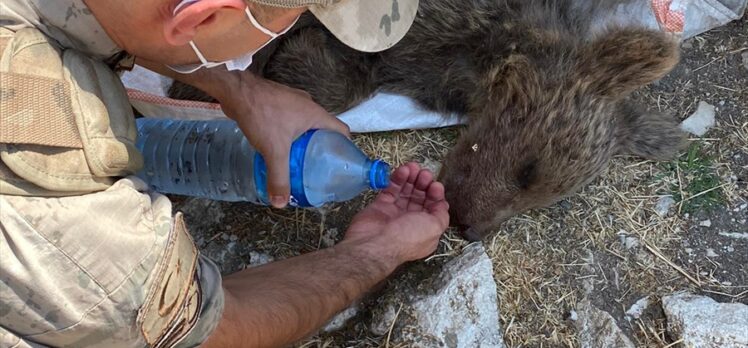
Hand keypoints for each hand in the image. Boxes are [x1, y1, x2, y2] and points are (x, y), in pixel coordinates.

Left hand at [218, 72, 349, 207]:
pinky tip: (279, 145)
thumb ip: (279, 177)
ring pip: (306, 124)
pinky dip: (290, 133)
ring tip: (300, 159)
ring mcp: (293, 102)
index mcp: (316, 114)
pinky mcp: (278, 102)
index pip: (342, 131)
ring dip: (306, 140)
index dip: (345, 148)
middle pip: (324, 129)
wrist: (236, 90)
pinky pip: (291, 120)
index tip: (341, 164)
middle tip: (319, 167)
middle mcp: (308, 105)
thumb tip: (280, 203)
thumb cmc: (261, 114)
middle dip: (323, 148)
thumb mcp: (273, 150)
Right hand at [343, 163, 449, 265]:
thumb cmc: (407, 237)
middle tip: (424, 173)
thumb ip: (441, 214)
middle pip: (420, 197)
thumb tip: (442, 204)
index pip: (433, 207)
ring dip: (411, 178)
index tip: (435, 185)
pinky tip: (403, 170)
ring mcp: (395, 213)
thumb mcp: (434, 227)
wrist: (375, 243)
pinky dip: (397, 178)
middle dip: (423, 184)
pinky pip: (391, 189)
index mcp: (426, 229)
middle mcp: (411, 221)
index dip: (435, 195)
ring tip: (413, 167)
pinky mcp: (381, 205)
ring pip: (405, 191)